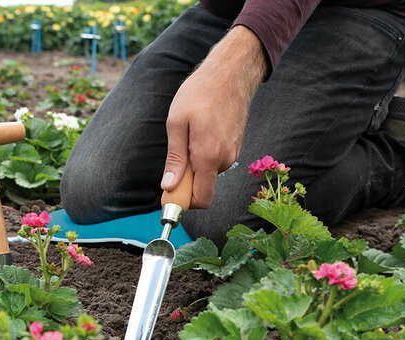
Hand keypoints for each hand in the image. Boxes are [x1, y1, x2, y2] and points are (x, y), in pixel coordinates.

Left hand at [160, 25, 267, 208]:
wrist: (231, 73)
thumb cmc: (200, 93)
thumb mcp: (177, 123)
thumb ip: (175, 159)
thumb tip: (169, 186)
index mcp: (209, 157)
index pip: (201, 200)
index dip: (184, 201)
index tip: (170, 191)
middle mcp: (225, 160)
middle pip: (203, 187)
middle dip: (187, 180)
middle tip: (177, 152)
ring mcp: (233, 154)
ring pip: (208, 173)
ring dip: (196, 164)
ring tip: (191, 134)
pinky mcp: (235, 147)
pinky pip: (216, 161)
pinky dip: (205, 154)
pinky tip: (202, 131)